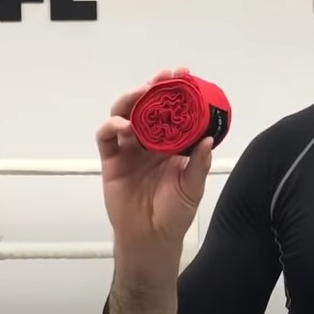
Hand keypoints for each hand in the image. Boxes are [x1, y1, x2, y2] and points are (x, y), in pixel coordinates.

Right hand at [96, 67, 213, 254]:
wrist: (151, 238)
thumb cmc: (175, 213)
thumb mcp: (193, 187)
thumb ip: (198, 164)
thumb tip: (207, 140)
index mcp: (172, 144)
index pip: (174, 112)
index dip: (178, 93)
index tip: (185, 75)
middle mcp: (150, 142)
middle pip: (148, 107)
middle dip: (155, 88)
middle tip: (164, 77)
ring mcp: (130, 149)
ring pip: (125, 114)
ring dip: (131, 100)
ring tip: (142, 93)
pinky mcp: (112, 160)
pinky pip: (106, 137)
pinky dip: (112, 126)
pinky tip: (123, 125)